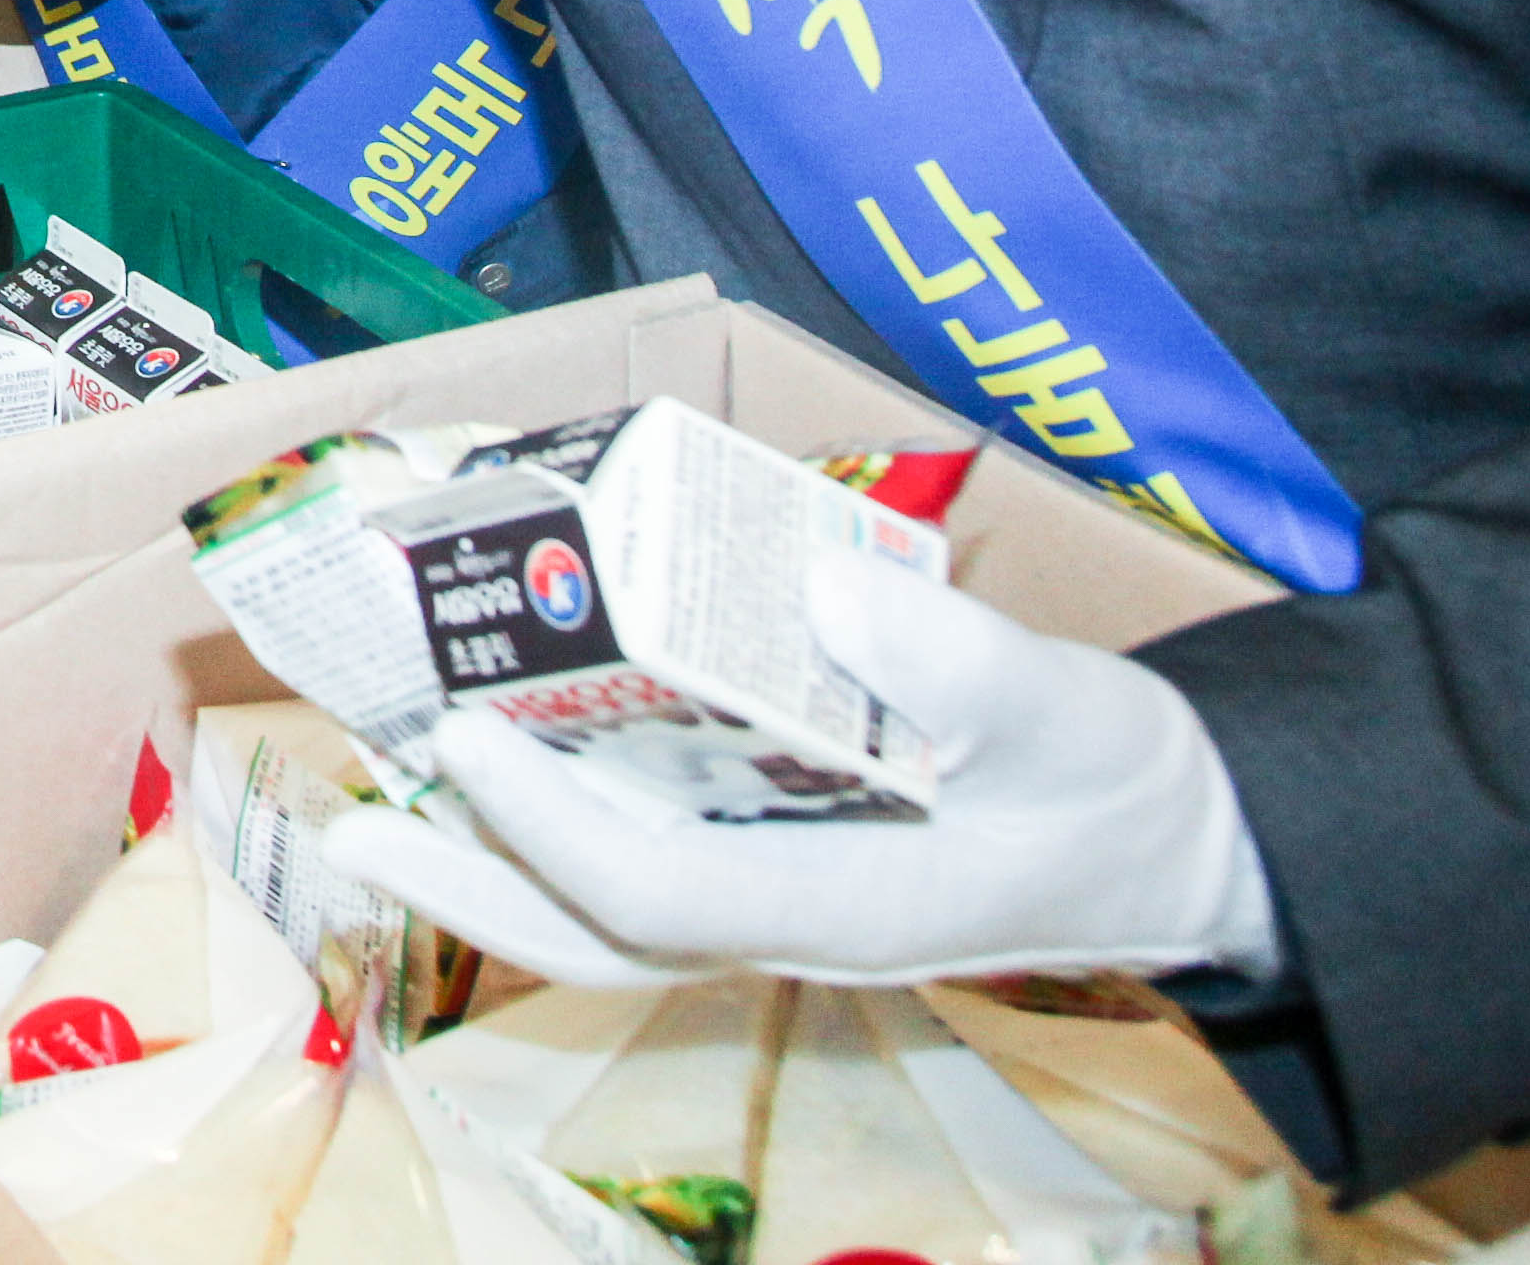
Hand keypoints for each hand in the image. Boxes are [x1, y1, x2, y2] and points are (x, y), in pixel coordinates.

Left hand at [324, 554, 1283, 985]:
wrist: (1178, 841)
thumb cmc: (1124, 783)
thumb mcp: (1068, 713)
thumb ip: (959, 665)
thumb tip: (826, 596)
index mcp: (855, 909)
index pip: (662, 893)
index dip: (552, 826)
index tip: (470, 737)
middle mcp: (791, 924)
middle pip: (598, 933)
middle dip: (470, 880)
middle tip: (351, 817)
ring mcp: (780, 902)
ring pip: (607, 907)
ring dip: (492, 853)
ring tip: (384, 784)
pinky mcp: (780, 863)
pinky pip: (645, 860)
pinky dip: (563, 817)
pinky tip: (506, 751)